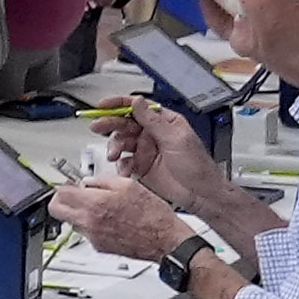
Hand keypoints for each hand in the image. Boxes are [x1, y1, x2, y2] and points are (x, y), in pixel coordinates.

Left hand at [58, 172, 185, 263]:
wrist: (165, 240)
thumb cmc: (153, 215)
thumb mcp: (129, 185)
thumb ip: (102, 180)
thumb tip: (87, 181)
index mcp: (95, 204)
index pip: (61, 193)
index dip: (64, 185)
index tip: (71, 183)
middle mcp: (89, 222)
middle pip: (56, 210)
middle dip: (61, 200)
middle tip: (73, 195)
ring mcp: (93, 237)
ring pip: (71, 222)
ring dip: (77, 213)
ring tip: (97, 207)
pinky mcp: (100, 247)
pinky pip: (86, 233)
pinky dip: (91, 225)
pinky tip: (108, 220)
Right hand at [94, 98, 216, 203]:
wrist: (201, 195)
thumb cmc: (198, 167)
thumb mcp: (176, 139)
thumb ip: (154, 121)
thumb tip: (138, 102)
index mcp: (164, 122)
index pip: (138, 107)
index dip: (119, 104)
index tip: (103, 105)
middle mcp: (152, 134)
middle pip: (125, 123)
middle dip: (110, 124)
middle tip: (98, 127)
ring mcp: (145, 150)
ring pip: (121, 142)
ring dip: (114, 147)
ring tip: (114, 155)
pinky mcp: (141, 166)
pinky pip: (124, 162)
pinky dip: (121, 166)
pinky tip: (124, 169)